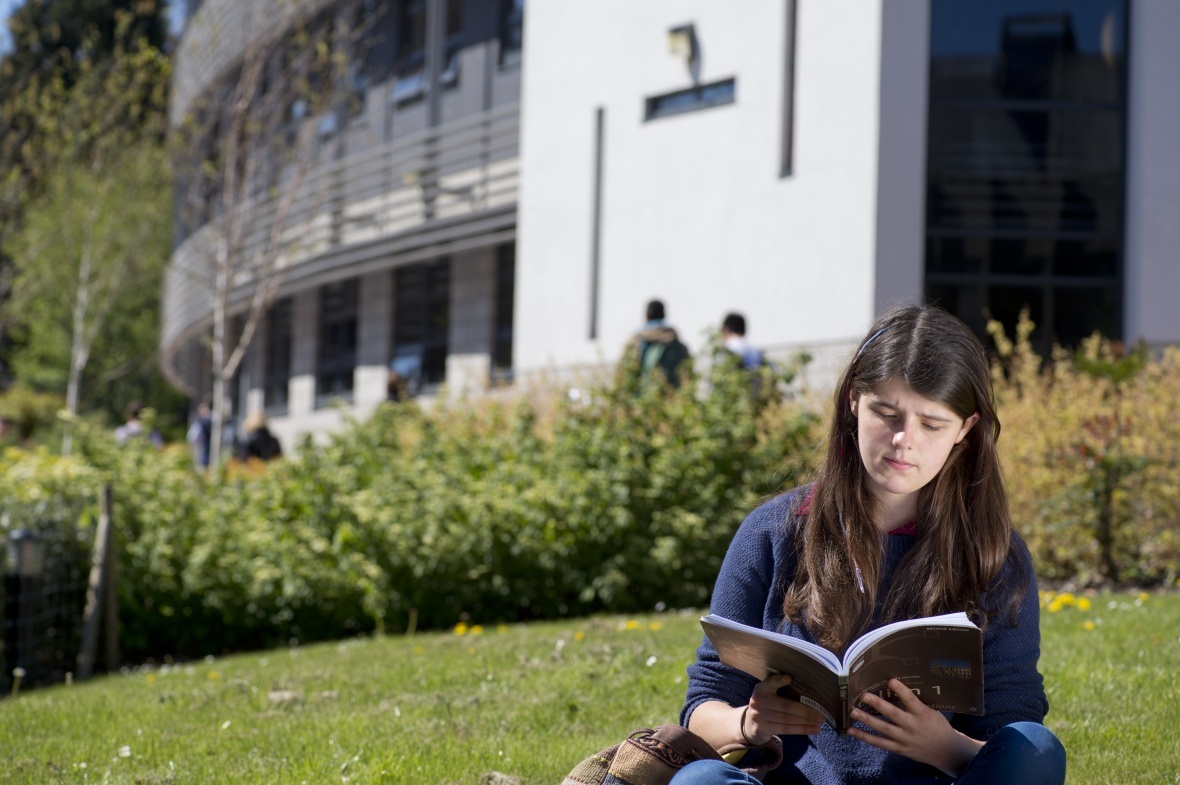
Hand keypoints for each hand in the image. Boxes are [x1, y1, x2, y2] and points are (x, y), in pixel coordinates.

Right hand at [742, 673, 825, 742]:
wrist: (748, 724)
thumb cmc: (766, 706)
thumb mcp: (768, 694)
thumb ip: (779, 690)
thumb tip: (807, 690)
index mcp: (761, 689)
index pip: (771, 683)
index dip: (779, 680)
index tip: (789, 678)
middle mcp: (759, 701)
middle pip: (786, 706)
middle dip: (805, 711)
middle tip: (821, 714)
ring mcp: (759, 716)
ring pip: (787, 719)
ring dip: (805, 721)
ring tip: (819, 722)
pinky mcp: (763, 728)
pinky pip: (785, 729)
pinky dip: (801, 729)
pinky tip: (812, 729)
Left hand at [847, 679, 983, 776]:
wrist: (946, 751)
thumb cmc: (937, 726)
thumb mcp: (931, 712)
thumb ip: (916, 703)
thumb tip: (896, 686)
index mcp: (923, 714)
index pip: (911, 700)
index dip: (901, 691)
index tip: (890, 680)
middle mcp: (913, 727)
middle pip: (893, 715)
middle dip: (877, 705)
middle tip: (863, 695)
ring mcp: (905, 739)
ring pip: (883, 729)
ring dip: (866, 720)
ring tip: (852, 711)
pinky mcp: (899, 749)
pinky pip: (880, 743)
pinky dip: (865, 737)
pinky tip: (852, 730)